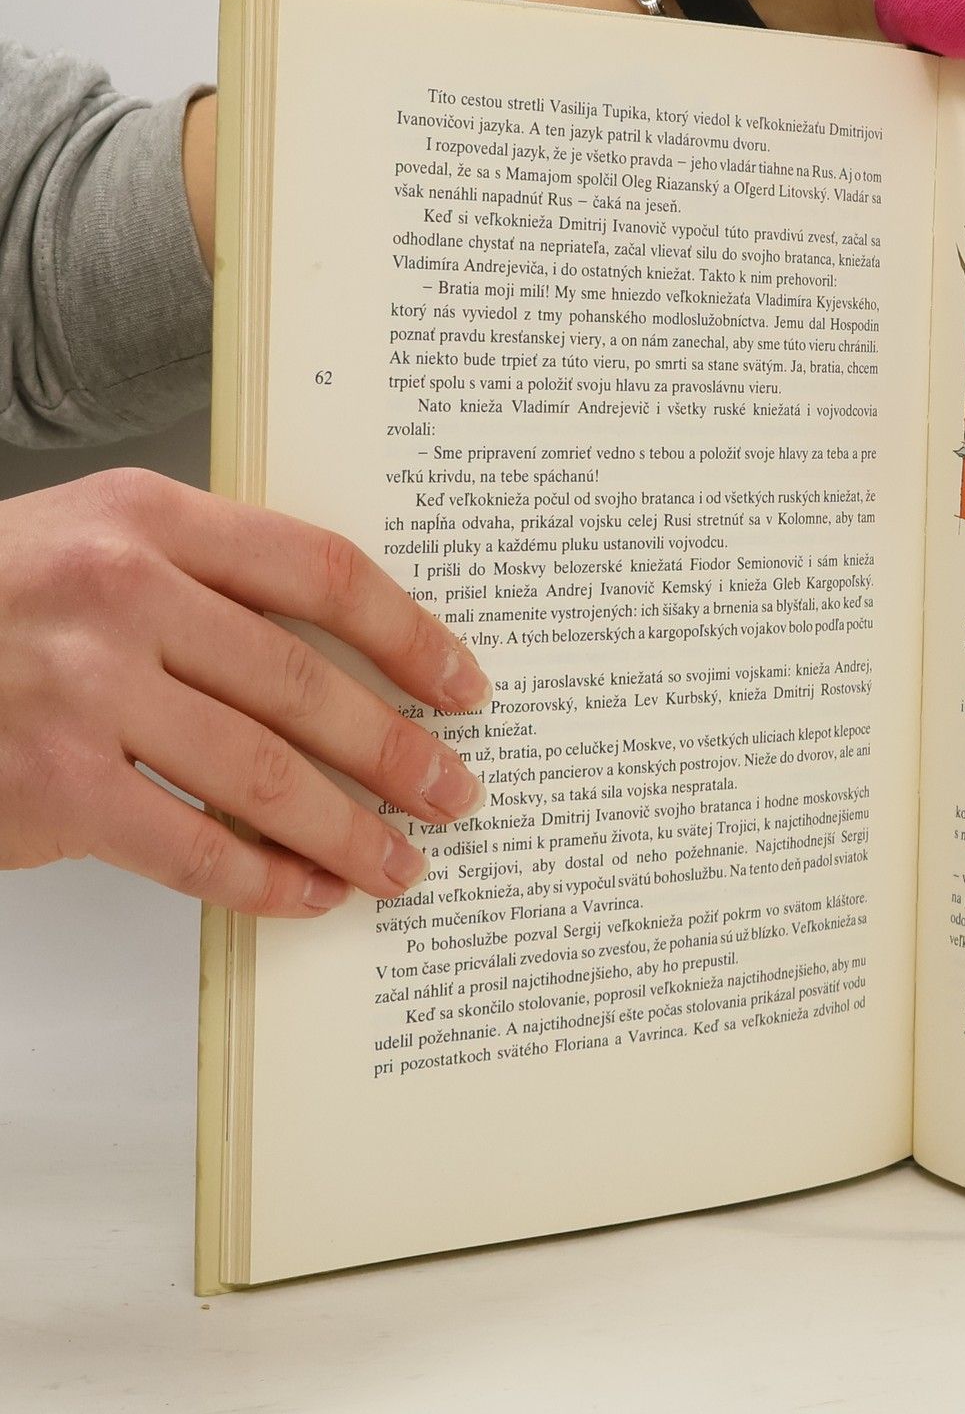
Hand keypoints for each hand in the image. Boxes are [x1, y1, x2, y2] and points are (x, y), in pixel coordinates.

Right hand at [0, 470, 491, 916]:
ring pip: (266, 774)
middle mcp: (120, 594)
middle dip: (400, 752)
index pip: (321, 572)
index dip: (411, 636)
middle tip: (456, 792)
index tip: (463, 686)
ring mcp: (81, 691)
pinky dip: (267, 881)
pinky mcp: (52, 785)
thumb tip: (349, 662)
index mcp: (146, 519)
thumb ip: (206, 580)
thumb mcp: (88, 545)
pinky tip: (311, 894)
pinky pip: (195, 847)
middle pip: (309, 683)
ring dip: (351, 831)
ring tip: (401, 862)